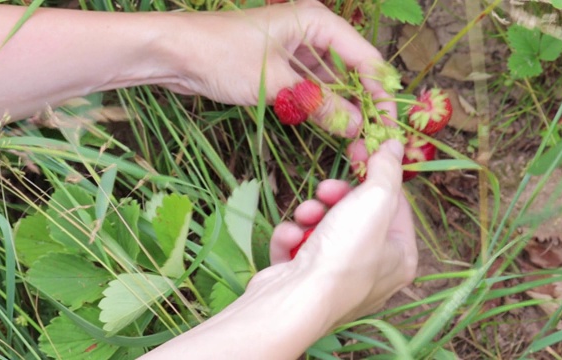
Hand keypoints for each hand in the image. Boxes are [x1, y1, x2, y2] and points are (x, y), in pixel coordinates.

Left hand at [165, 0, 396, 136]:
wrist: (173, 53)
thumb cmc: (222, 55)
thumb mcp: (275, 83)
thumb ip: (318, 104)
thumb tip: (355, 127)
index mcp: (317, 22)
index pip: (364, 58)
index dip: (380, 93)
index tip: (388, 126)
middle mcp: (311, 33)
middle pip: (351, 71)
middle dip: (363, 105)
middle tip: (372, 141)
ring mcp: (295, 51)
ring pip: (331, 83)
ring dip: (342, 111)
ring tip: (355, 142)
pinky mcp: (280, 68)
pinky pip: (310, 89)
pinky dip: (320, 108)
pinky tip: (332, 129)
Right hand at [264, 140, 417, 325]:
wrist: (294, 301)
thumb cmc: (344, 254)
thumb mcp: (374, 201)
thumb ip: (386, 171)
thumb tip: (396, 146)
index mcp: (400, 257)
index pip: (395, 205)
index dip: (376, 175)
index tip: (360, 150)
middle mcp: (372, 273)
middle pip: (357, 216)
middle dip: (336, 198)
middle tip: (326, 189)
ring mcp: (335, 280)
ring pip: (324, 230)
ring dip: (310, 215)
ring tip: (304, 217)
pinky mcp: (303, 283)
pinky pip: (299, 249)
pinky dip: (291, 240)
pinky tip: (288, 239)